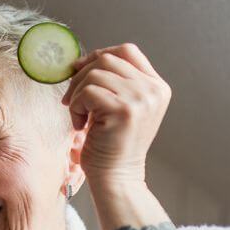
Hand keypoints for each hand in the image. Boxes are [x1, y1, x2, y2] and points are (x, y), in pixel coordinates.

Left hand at [61, 43, 170, 187]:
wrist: (116, 178)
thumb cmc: (111, 144)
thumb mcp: (120, 106)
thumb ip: (114, 81)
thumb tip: (80, 60)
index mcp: (157, 87)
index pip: (127, 51)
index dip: (99, 55)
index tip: (80, 71)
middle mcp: (153, 90)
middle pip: (108, 58)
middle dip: (82, 75)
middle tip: (72, 99)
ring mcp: (141, 99)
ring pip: (95, 73)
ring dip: (77, 93)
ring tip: (79, 116)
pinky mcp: (124, 110)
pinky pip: (88, 91)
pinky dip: (76, 106)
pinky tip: (80, 125)